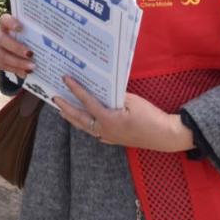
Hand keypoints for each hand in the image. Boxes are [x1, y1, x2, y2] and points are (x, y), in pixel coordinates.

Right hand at [0, 14, 33, 78]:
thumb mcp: (29, 32)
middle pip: (2, 39)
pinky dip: (15, 70)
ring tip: (31, 67)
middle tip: (31, 54)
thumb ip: (35, 32)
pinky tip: (25, 73)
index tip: (20, 28)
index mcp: (5, 24)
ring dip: (17, 62)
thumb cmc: (26, 36)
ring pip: (2, 55)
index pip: (4, 20)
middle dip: (16, 48)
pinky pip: (3, 66)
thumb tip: (53, 35)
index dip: (10, 23)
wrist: (13, 48)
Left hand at [54, 76, 193, 152]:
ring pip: (85, 127)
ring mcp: (108, 137)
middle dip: (66, 107)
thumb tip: (103, 91)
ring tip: (62, 110)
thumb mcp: (132, 101)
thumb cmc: (150, 116)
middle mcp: (104, 130)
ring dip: (73, 118)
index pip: (87, 102)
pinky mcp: (115, 140)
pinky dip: (86, 126)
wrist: (164, 135)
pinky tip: (84, 123)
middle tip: (55, 98)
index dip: (75, 89)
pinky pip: (94, 132)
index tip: (66, 79)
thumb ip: (115, 96)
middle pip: (79, 118)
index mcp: (107, 119)